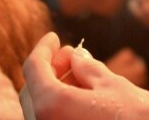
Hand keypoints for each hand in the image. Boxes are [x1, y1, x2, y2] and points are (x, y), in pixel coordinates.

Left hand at [22, 32, 148, 119]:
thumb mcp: (115, 87)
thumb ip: (89, 69)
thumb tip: (77, 56)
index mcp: (51, 106)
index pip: (34, 69)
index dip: (43, 49)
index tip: (54, 38)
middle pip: (32, 92)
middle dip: (50, 69)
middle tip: (72, 56)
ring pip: (42, 111)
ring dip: (56, 90)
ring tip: (82, 77)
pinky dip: (62, 109)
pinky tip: (83, 99)